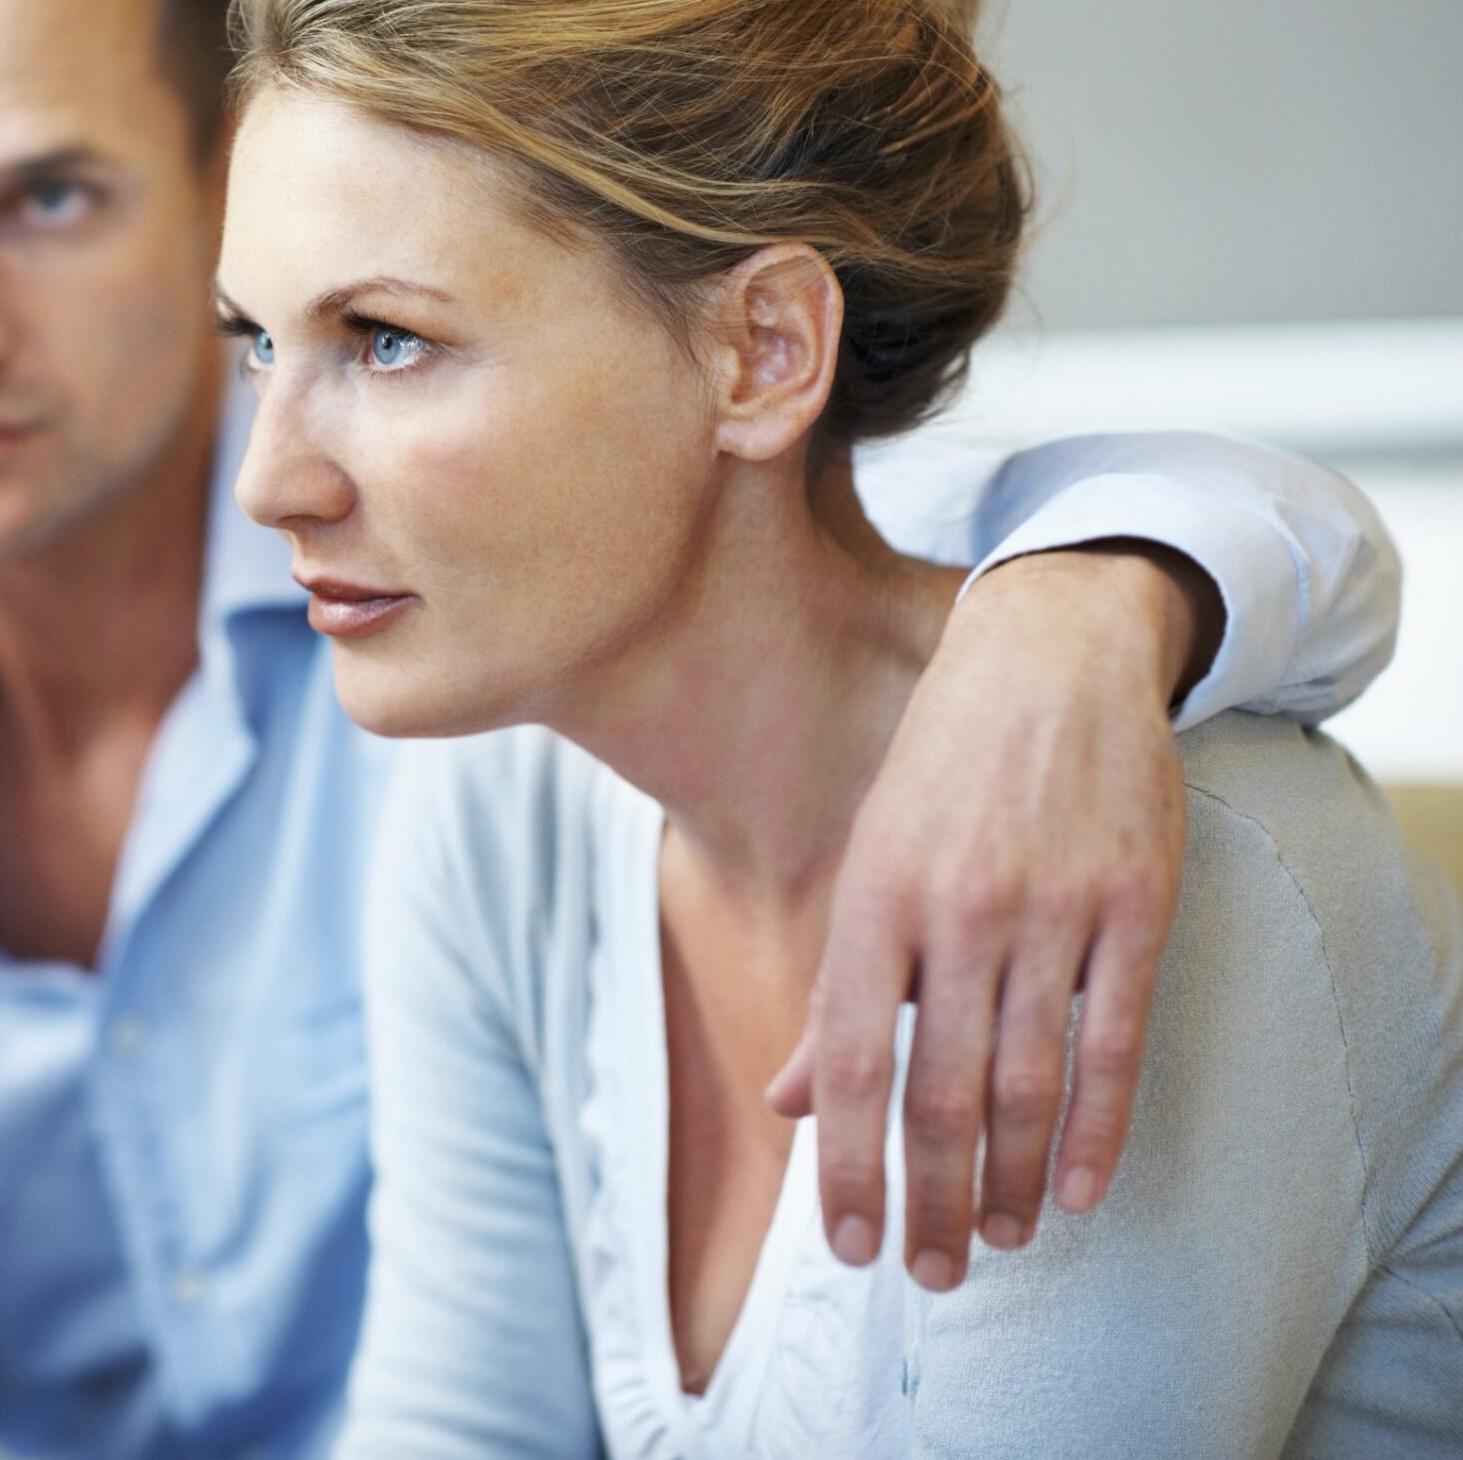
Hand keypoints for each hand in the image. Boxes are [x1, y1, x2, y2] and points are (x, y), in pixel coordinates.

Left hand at [768, 543, 1215, 1289]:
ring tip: (996, 1243)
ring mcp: (1053, 905)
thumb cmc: (941, 771)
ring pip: (1027, 1079)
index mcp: (874, 898)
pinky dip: (1097, 1127)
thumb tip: (793, 1101)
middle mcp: (959, 907)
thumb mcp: (867, 861)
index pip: (854, 1061)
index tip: (849, 1245)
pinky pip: (1117, 1039)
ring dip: (1008, 1178)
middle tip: (933, 1275)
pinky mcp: (1135, 901)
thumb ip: (837, 988)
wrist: (1049, 653)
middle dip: (931, 1198)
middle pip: (941, 1090)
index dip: (849, 1165)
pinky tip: (1077, 1187)